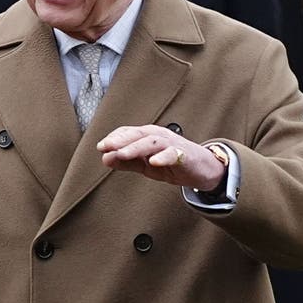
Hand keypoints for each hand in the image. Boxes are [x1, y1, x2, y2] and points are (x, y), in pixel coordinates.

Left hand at [97, 125, 226, 190]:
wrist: (202, 170)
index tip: (101, 147)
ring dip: (135, 147)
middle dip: (120, 140)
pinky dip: (163, 157)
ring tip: (122, 154)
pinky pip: (173, 154)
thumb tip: (105, 159)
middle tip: (105, 147)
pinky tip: (154, 162)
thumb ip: (126, 162)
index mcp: (148, 136)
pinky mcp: (184, 155)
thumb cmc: (172, 163)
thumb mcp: (145, 164)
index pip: (128, 132)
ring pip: (152, 142)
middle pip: (138, 134)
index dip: (114, 138)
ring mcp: (172, 144)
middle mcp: (159, 136)